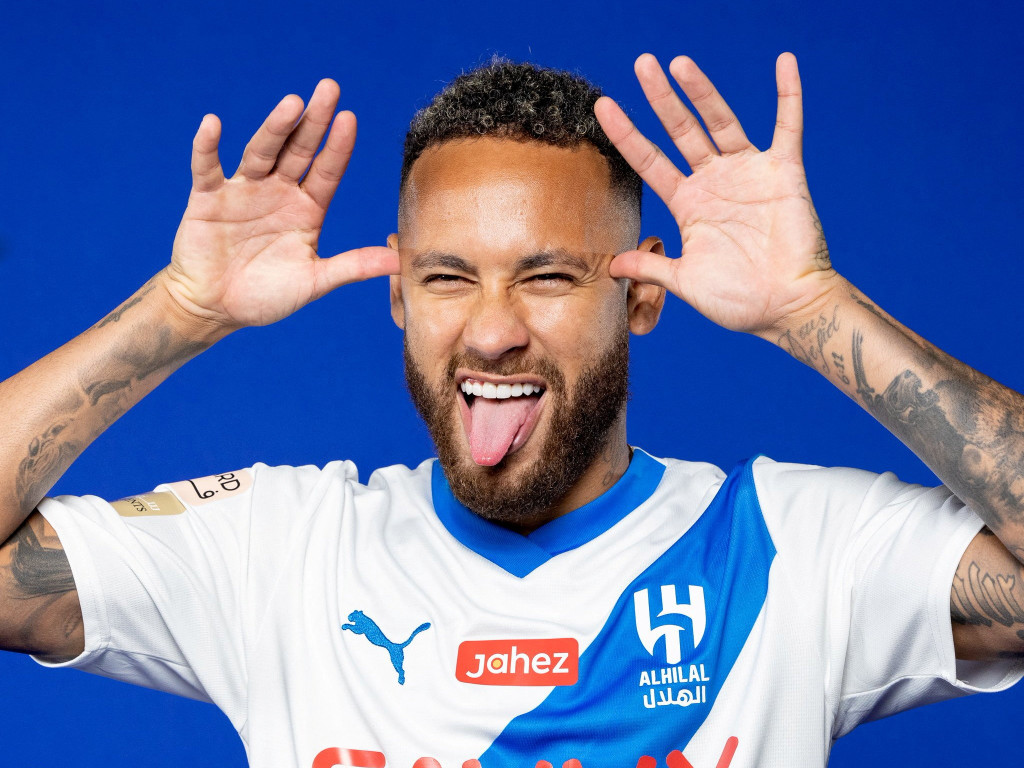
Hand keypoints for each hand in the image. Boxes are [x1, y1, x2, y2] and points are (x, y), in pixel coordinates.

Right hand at [163, 79, 398, 329]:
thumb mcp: (314, 282)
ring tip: (292, 103)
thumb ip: (352, 267)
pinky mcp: (208, 198)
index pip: (327, 171)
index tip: (350, 119)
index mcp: (307, 208)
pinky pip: (207, 167)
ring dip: (275, 127)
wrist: (216, 308)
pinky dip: (207, 146)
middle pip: (298, 150)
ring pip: (261, 152)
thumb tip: (399, 261)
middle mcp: (278, 192)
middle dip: (314, 120)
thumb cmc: (266, 296)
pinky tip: (213, 124)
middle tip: (329, 88)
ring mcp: (244, 191)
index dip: (338, 147)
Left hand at [595, 53, 840, 335]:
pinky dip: (788, 94)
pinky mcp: (783, 173)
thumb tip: (611, 266)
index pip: (649, 160)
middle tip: (641, 63)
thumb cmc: (739, 300)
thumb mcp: (685, 282)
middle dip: (661, 99)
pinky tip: (784, 62)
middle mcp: (714, 181)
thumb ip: (650, 268)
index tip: (603, 107)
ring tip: (679, 63)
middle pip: (681, 130)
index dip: (627, 134)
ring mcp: (749, 173)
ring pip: (722, 121)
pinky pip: (788, 126)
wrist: (787, 308)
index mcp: (689, 204)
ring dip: (703, 91)